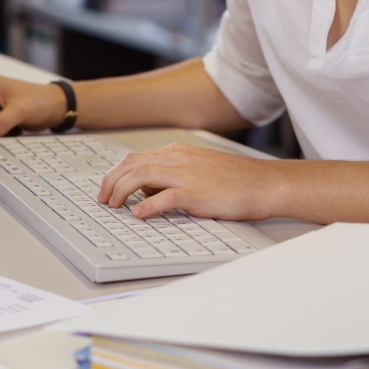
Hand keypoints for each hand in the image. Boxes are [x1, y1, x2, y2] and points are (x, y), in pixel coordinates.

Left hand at [97, 142, 276, 221]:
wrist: (265, 184)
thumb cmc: (236, 181)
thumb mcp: (199, 170)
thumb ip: (172, 176)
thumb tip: (146, 191)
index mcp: (178, 152)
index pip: (135, 158)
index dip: (115, 173)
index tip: (107, 189)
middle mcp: (179, 159)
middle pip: (131, 164)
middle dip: (111, 181)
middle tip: (103, 200)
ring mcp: (187, 175)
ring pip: (141, 176)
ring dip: (121, 191)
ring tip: (115, 206)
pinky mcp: (197, 193)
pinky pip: (164, 197)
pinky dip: (146, 207)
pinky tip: (139, 215)